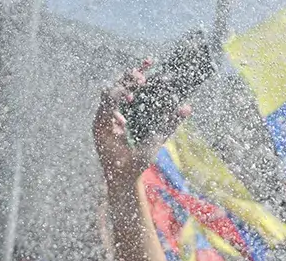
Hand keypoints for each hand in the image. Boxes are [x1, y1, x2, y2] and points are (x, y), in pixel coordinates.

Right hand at [93, 62, 185, 191]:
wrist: (126, 175)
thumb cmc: (141, 158)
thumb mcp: (159, 138)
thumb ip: (171, 123)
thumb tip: (188, 107)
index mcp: (132, 107)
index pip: (135, 82)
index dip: (141, 69)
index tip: (151, 60)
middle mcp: (119, 107)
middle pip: (121, 81)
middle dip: (130, 76)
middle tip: (142, 80)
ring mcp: (107, 114)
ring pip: (110, 92)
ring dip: (120, 92)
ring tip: (131, 98)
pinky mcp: (98, 125)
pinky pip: (103, 112)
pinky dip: (112, 113)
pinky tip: (122, 122)